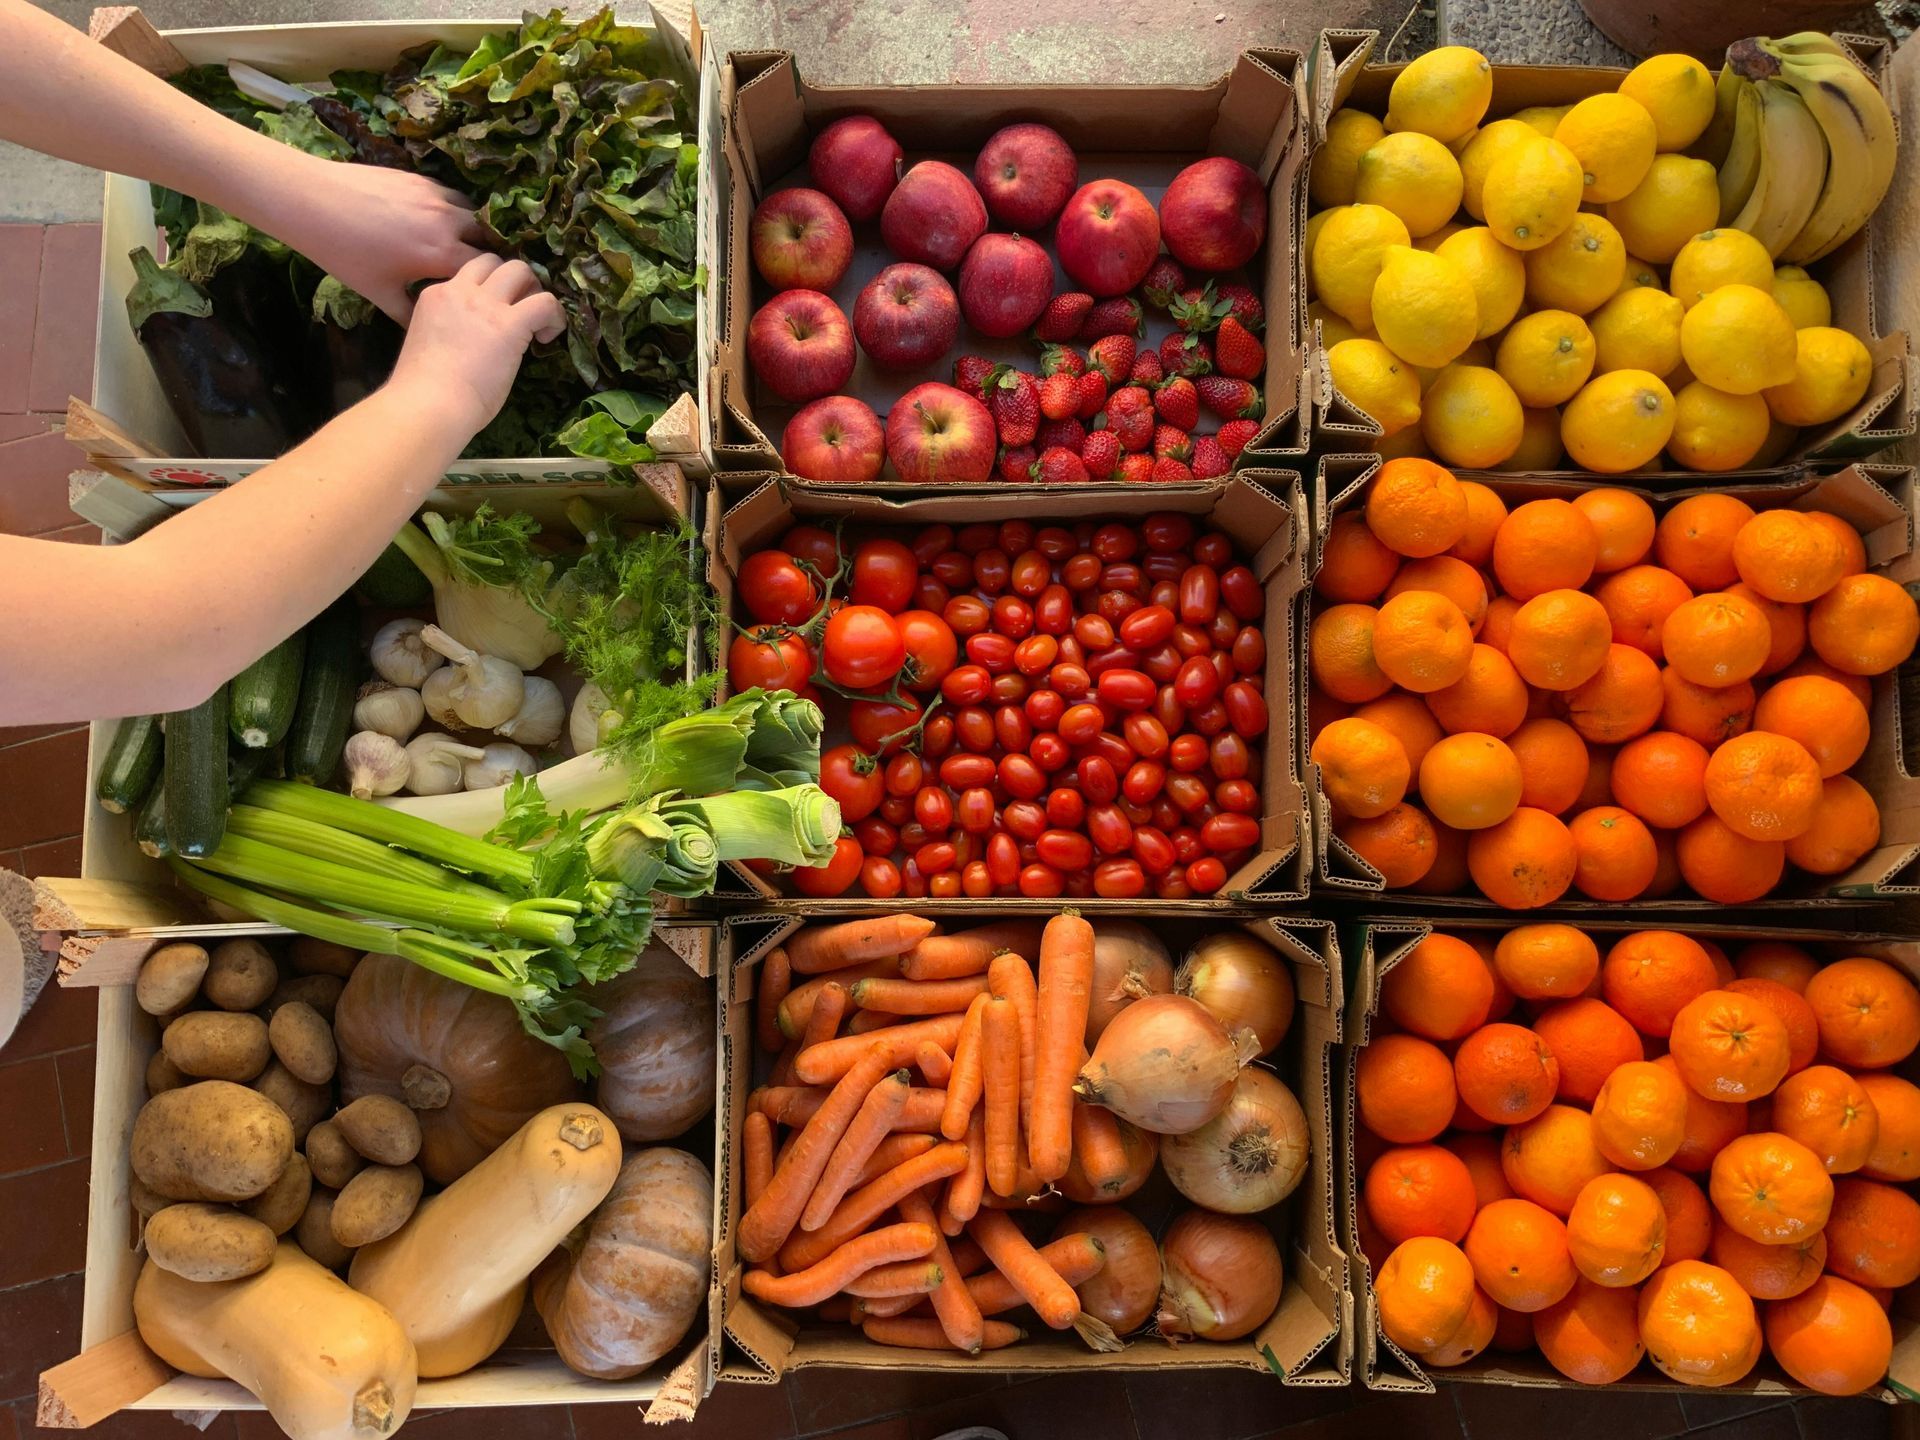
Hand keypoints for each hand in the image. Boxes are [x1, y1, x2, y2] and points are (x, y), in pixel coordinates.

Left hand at [270, 153, 490, 322]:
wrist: (312, 201)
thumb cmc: (345, 253)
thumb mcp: (379, 293)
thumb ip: (410, 314)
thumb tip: (429, 328)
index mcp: (441, 254)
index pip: (489, 269)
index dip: (494, 280)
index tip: (493, 289)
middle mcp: (447, 222)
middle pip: (486, 237)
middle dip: (486, 252)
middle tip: (478, 267)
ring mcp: (434, 196)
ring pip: (471, 212)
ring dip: (471, 228)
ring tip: (458, 242)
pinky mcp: (419, 179)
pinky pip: (449, 195)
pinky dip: (451, 209)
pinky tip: (434, 220)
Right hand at [387, 255, 567, 435]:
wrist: (427, 404)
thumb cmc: (424, 390)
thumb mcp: (430, 345)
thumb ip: (450, 332)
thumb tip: (474, 343)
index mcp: (435, 296)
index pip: (467, 275)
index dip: (486, 289)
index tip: (493, 315)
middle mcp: (459, 291)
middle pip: (493, 261)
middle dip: (512, 280)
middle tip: (520, 310)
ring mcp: (485, 304)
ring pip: (520, 270)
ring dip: (534, 292)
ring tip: (536, 322)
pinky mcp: (510, 323)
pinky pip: (545, 302)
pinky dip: (554, 316)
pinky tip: (547, 337)